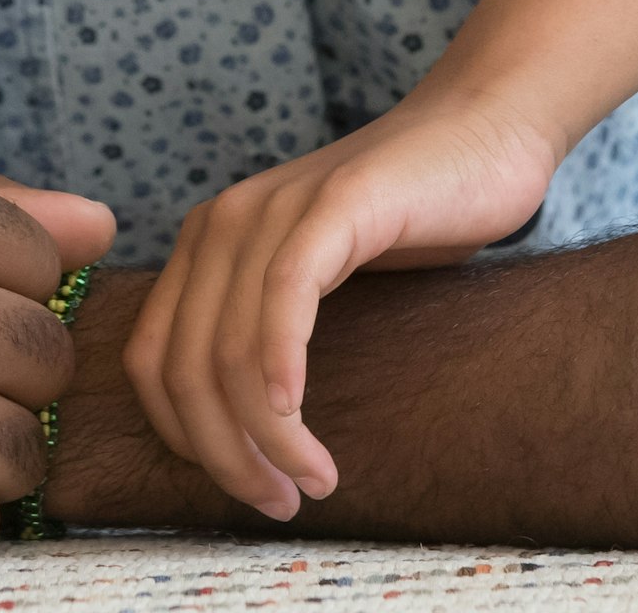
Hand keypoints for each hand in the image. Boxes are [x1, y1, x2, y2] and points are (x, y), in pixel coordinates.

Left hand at [130, 88, 563, 517]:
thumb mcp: (317, 282)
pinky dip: (279, 367)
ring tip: (313, 481)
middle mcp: (221, 223)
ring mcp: (273, 208)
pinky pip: (284, 297)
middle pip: (184, 369)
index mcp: (206, 246)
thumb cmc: (409, 222)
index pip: (152, 363)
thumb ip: (267, 332)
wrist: (484, 134)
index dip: (187, 442)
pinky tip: (299, 417)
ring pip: (228, 348)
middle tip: (281, 503)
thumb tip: (242, 442)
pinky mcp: (335, 203)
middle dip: (225, 455)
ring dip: (266, 435)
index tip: (246, 490)